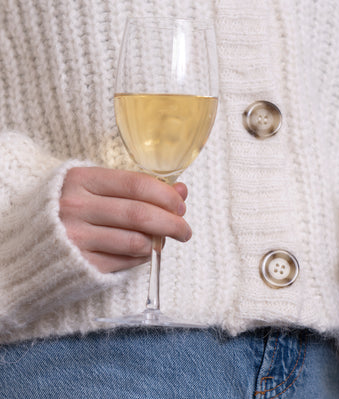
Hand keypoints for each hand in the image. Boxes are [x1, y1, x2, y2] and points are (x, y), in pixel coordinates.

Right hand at [59, 167, 191, 273]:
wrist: (27, 242)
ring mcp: (77, 237)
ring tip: (164, 241)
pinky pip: (124, 260)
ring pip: (136, 241)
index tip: (180, 204)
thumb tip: (181, 190)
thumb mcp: (98, 188)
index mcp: (82, 180)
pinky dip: (142, 256)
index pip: (137, 184)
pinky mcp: (81, 262)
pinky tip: (144, 251)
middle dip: (172, 223)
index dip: (166, 195)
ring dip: (158, 242)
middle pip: (140, 214)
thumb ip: (139, 188)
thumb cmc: (72, 209)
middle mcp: (76, 207)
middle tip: (185, 230)